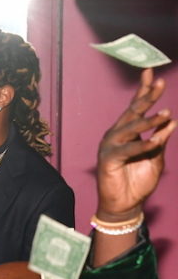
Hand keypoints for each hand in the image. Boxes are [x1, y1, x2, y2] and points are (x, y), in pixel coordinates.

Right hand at [96, 69, 175, 221]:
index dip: (144, 91)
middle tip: (160, 83)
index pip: (136, 108)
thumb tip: (170, 121)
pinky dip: (143, 146)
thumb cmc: (138, 181)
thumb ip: (160, 140)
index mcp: (127, 132)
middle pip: (132, 112)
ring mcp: (110, 146)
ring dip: (148, 121)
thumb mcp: (156, 157)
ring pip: (130, 129)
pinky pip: (127, 150)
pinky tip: (156, 141)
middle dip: (146, 97)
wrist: (125, 205)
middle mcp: (116, 135)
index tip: (152, 73)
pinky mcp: (107, 160)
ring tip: (166, 113)